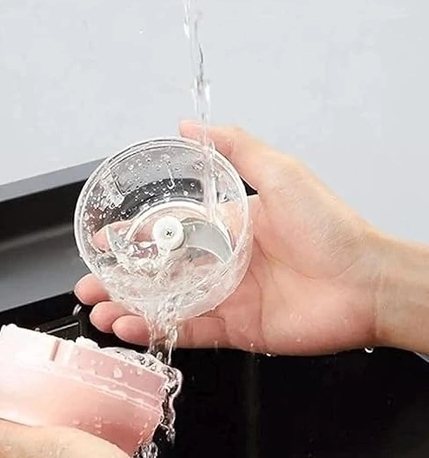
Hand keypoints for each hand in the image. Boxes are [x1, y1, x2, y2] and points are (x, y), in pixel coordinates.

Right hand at [76, 122, 385, 355]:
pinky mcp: (236, 329)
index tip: (103, 242)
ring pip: (167, 305)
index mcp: (227, 228)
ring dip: (131, 309)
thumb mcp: (280, 173)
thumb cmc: (331, 227)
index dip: (133, 237)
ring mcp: (226, 299)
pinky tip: (131, 328)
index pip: (167, 232)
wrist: (366, 282)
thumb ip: (235, 148)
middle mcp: (222, 264)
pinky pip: (189, 331)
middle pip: (159, 273)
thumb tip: (189, 126)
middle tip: (90, 285)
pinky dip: (158, 331)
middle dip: (121, 280)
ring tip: (100, 312)